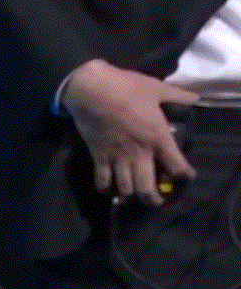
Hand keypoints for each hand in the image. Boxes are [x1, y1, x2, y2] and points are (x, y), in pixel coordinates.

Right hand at [62, 59, 199, 204]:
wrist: (93, 91)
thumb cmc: (127, 88)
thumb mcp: (157, 88)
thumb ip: (177, 95)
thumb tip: (195, 98)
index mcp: (157, 137)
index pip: (176, 164)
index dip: (184, 174)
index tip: (187, 176)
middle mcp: (139, 154)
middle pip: (146, 188)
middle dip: (153, 199)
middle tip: (156, 201)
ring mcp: (117, 158)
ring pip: (126, 189)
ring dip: (131, 195)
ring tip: (134, 195)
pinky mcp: (99, 158)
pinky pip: (103, 181)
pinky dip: (106, 188)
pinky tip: (110, 188)